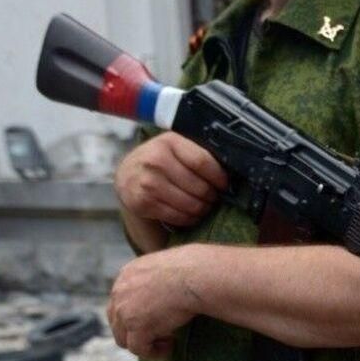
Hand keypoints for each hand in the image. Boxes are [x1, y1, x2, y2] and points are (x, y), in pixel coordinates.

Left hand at [107, 245, 203, 358]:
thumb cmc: (194, 270)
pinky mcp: (136, 327)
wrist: (196, 276)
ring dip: (145, 343)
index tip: (158, 320)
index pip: (120, 301)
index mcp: (127, 274)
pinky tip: (170, 347)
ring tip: (168, 342)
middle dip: (137, 332)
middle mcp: (119, 291)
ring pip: (124, 339)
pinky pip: (139, 349)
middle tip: (163, 333)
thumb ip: (159, 279)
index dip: (136, 315)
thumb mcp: (168, 268)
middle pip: (117, 322)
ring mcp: (124, 310)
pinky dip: (153, 352)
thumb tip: (171, 289)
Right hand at [114, 132, 228, 227]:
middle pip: (199, 187)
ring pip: (191, 204)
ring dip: (202, 209)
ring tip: (203, 206)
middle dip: (212, 196)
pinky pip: (178, 217)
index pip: (202, 162)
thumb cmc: (162, 161)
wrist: (127, 175)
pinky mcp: (142, 202)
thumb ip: (198, 154)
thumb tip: (231, 170)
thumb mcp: (176, 148)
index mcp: (169, 142)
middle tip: (213, 198)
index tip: (225, 185)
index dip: (219, 177)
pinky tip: (190, 213)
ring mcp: (147, 182)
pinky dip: (189, 218)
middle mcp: (155, 160)